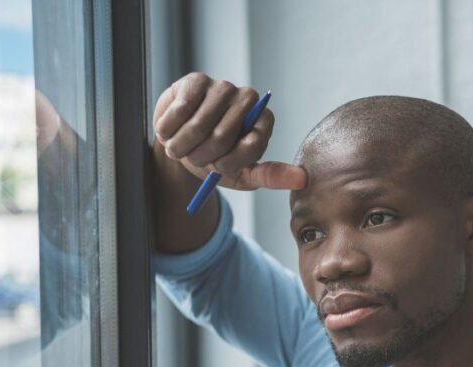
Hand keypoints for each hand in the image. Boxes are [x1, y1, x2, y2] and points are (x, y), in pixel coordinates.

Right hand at [152, 72, 305, 190]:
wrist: (181, 141)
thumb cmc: (214, 158)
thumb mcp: (243, 174)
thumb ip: (270, 176)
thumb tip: (303, 180)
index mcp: (264, 121)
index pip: (251, 146)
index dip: (228, 163)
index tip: (217, 168)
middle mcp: (248, 99)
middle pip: (223, 137)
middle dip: (202, 157)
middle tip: (194, 158)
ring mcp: (222, 87)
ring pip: (199, 126)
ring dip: (182, 146)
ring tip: (179, 147)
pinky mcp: (196, 81)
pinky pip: (181, 111)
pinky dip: (169, 129)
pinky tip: (170, 130)